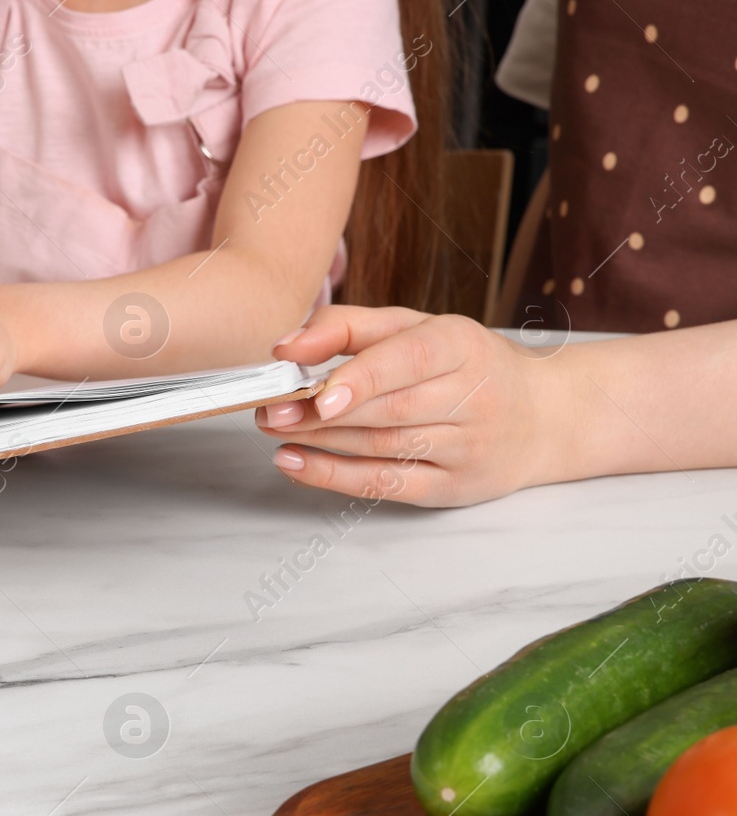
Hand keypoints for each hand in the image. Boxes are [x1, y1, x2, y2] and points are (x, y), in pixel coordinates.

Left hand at [255, 306, 576, 506]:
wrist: (545, 416)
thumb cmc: (465, 365)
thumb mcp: (415, 328)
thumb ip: (347, 327)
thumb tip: (286, 346)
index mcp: (462, 345)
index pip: (408, 360)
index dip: (360, 377)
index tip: (316, 389)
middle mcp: (473, 397)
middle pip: (388, 410)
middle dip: (321, 412)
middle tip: (270, 408)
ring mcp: (468, 448)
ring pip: (383, 447)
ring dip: (321, 442)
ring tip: (276, 430)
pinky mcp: (455, 488)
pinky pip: (387, 486)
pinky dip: (334, 477)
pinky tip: (295, 463)